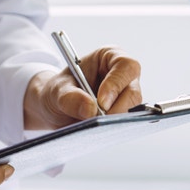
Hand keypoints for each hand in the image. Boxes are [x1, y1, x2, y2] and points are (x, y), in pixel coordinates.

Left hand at [24, 46, 141, 129]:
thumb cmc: (60, 90)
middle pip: (133, 92)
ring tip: (93, 126)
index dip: (116, 84)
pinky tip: (98, 132)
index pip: (126, 66)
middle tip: (98, 120)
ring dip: (114, 120)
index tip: (101, 102)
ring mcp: (126, 96)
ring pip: (133, 111)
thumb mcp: (57, 90)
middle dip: (117, 109)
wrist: (57, 107)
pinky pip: (126, 123)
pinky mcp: (124, 113)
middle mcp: (123, 76)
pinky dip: (113, 128)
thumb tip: (90, 109)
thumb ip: (70, 97)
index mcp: (110, 57)